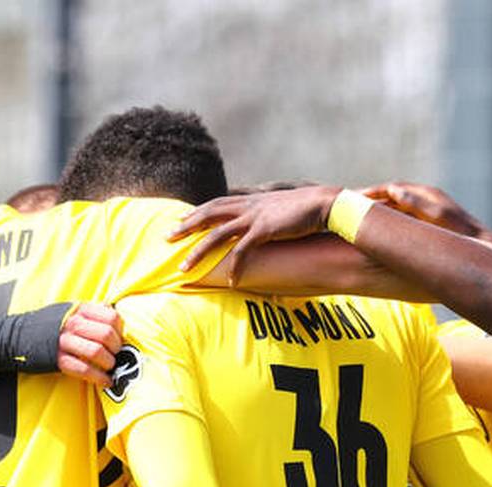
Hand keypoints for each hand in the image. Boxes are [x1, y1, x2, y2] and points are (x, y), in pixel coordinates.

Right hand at [57, 302, 122, 387]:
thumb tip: (116, 318)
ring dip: (108, 363)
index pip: (111, 318)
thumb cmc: (56, 325)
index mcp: (80, 310)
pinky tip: (106, 381)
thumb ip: (94, 312)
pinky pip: (84, 370)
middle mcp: (72, 324)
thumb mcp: (73, 310)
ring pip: (96, 352)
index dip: (120, 331)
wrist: (23, 335)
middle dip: (116, 349)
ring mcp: (64, 342)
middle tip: (115, 355)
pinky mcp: (59, 359)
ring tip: (109, 367)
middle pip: (106, 335)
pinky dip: (99, 378)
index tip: (118, 339)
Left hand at [171, 186, 340, 280]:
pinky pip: (243, 251)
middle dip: (185, 226)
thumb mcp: (280, 208)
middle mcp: (248, 205)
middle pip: (208, 214)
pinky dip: (236, 267)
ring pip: (217, 235)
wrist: (325, 203)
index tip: (181, 219)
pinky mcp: (265, 230)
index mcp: (250, 199)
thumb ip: (266, 214)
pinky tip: (231, 281)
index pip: (216, 203)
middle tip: (166, 238)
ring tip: (184, 267)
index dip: (197, 212)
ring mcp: (255, 217)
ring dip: (198, 252)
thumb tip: (262, 223)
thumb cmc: (307, 208)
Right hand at [362, 181, 491, 239]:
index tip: (352, 199)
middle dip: (370, 202)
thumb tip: (394, 190)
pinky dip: (387, 223)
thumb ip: (415, 202)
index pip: (390, 189)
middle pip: (390, 196)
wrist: (480, 243)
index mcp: (424, 194)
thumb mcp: (436, 214)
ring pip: (394, 208)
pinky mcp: (426, 223)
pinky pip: (401, 219)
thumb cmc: (459, 230)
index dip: (371, 193)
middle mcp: (423, 199)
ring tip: (358, 222)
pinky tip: (379, 234)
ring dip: (377, 213)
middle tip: (348, 209)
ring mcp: (424, 210)